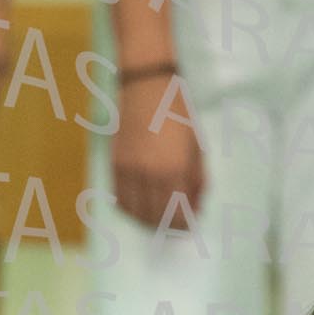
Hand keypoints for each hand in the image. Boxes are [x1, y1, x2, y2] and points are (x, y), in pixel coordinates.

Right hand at [112, 76, 204, 226]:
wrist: (146, 87)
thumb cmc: (177, 113)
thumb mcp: (196, 146)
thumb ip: (198, 180)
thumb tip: (196, 209)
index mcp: (176, 169)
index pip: (178, 212)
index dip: (183, 224)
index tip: (187, 226)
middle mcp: (151, 175)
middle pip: (157, 217)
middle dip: (167, 225)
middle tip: (173, 225)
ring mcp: (131, 172)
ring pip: (136, 212)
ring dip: (147, 220)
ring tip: (157, 219)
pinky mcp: (115, 166)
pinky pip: (121, 200)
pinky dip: (131, 210)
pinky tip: (139, 207)